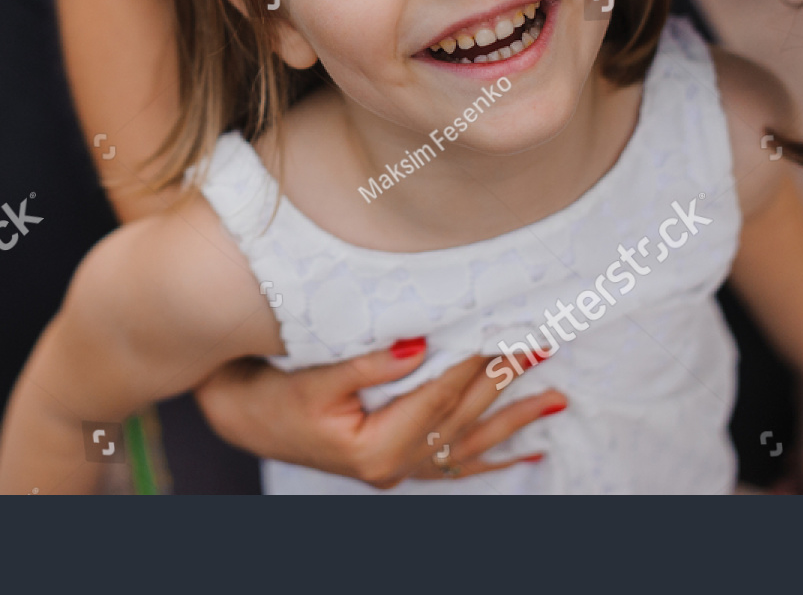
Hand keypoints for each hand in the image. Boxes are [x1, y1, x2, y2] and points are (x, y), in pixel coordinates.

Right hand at [194, 340, 565, 488]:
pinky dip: (495, 457)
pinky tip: (529, 448)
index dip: (472, 362)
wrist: (245, 418)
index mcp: (375, 448)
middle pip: (461, 419)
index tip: (504, 330)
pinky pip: (456, 465)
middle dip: (504, 382)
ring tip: (557, 397)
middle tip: (540, 347)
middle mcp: (394, 467)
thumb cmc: (274, 396)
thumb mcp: (317, 377)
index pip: (438, 397)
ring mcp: (399, 471)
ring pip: (469, 445)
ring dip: (514, 419)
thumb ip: (371, 364)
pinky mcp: (399, 465)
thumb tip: (420, 343)